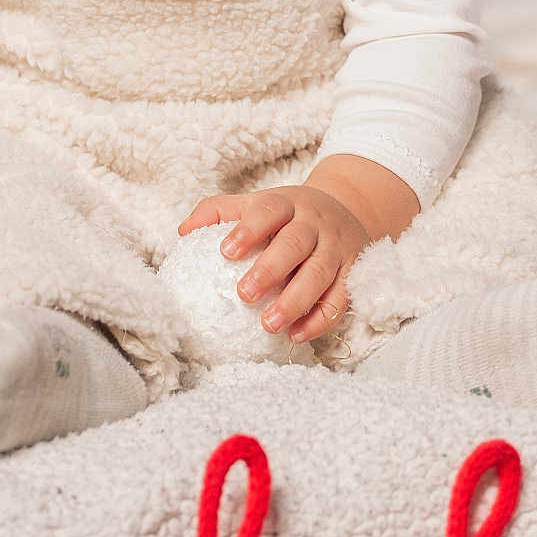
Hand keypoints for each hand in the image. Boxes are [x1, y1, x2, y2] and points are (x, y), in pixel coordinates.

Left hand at [176, 186, 368, 344]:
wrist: (346, 208)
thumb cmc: (288, 213)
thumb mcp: (258, 202)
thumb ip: (219, 211)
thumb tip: (183, 231)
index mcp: (287, 203)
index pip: (269, 210)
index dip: (249, 229)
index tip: (226, 252)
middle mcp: (314, 223)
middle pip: (295, 243)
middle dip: (270, 269)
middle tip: (244, 294)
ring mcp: (337, 247)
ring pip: (320, 274)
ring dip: (294, 301)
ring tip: (268, 324)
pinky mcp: (352, 271)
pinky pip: (339, 299)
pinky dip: (319, 320)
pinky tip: (296, 335)